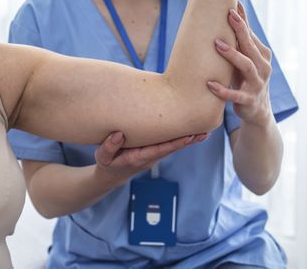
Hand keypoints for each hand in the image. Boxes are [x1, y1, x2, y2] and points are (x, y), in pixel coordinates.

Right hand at [93, 130, 207, 186]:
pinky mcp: (153, 152)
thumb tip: (119, 134)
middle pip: (172, 148)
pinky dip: (180, 139)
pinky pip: (169, 145)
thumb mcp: (102, 157)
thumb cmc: (107, 164)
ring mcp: (153, 156)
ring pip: (173, 147)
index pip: (160, 149)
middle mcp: (150, 157)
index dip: (175, 143)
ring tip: (204, 131)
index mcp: (138, 158)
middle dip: (188, 140)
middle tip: (204, 132)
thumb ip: (109, 147)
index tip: (188, 136)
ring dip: (188, 140)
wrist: (112, 176)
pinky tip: (191, 133)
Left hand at [208, 1, 273, 125]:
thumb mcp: (245, 58)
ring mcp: (257, 84)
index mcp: (261, 54)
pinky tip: (210, 84)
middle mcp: (263, 67)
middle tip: (228, 15)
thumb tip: (230, 12)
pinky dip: (223, 90)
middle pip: (251, 46)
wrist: (257, 111)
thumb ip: (239, 40)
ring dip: (232, 55)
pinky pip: (236, 95)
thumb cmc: (246, 78)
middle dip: (240, 30)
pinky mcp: (249, 100)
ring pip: (247, 66)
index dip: (243, 19)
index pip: (251, 34)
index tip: (234, 2)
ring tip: (217, 44)